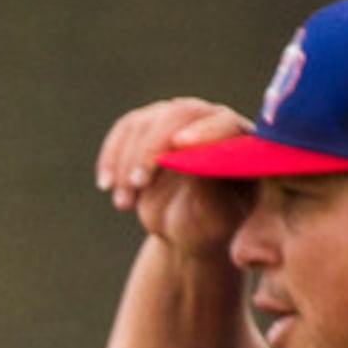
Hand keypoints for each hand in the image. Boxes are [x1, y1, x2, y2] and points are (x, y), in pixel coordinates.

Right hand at [94, 98, 256, 258]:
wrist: (188, 232)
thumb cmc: (210, 228)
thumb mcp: (214, 221)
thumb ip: (210, 194)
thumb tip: (195, 169)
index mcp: (241, 140)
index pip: (224, 124)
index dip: (204, 131)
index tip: (179, 145)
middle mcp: (211, 121)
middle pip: (180, 114)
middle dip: (153, 148)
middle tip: (136, 183)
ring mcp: (179, 121)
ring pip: (147, 122)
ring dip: (128, 162)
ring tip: (124, 203)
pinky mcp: (150, 127)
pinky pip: (125, 129)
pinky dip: (111, 156)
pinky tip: (106, 184)